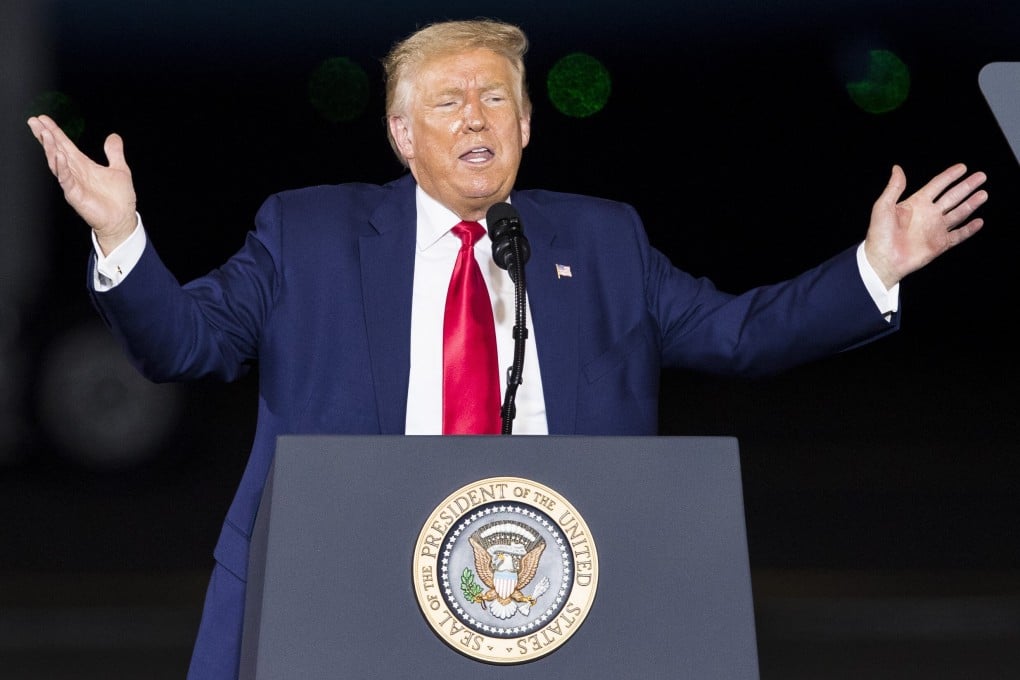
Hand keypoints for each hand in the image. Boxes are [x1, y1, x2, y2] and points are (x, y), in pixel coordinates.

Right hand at [27, 114, 137, 254]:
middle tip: (33, 121)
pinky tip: (59, 156)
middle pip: (56, 150)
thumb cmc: (119, 198)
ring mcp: (73, 183)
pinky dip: (62, 168)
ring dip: (51, 148)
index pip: (65, 145)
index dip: (55, 132)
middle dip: (45, 136)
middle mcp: (75, 172)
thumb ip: (114, 153)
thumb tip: (113, 136)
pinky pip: (66, 179)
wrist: (122, 219)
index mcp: (83, 165)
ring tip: (45, 134)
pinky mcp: (76, 195)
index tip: (42, 119)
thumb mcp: (119, 169)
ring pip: (57, 163)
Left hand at [863, 163, 987, 288]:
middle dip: (967, 186)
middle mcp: (928, 214)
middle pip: (952, 196)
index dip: (949, 176)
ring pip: (958, 213)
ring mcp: (935, 229)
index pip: (937, 185)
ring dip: (971, 204)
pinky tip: (979, 221)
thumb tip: (897, 168)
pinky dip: (969, 229)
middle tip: (981, 176)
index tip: (962, 167)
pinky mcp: (939, 244)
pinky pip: (958, 235)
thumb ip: (894, 188)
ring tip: (983, 194)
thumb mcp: (883, 207)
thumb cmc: (879, 234)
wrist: (883, 260)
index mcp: (916, 203)